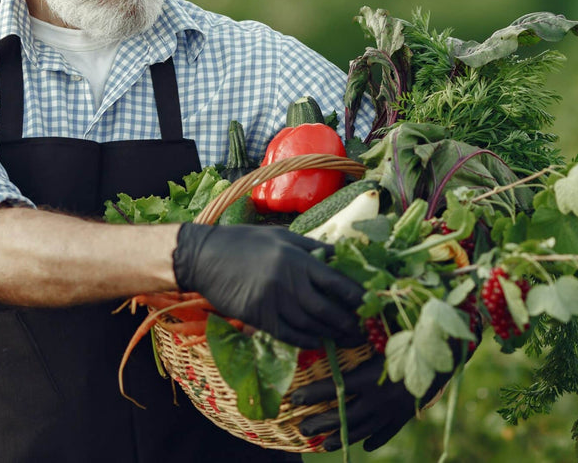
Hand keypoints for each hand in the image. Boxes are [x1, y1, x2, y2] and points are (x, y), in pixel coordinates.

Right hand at [172, 224, 365, 348]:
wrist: (205, 256)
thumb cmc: (246, 242)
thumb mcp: (282, 236)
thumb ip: (312, 247)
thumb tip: (341, 255)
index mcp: (297, 258)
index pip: (336, 281)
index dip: (357, 296)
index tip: (372, 305)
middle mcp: (288, 281)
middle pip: (327, 309)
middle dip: (348, 323)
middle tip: (363, 331)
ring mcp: (272, 301)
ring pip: (310, 324)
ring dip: (331, 334)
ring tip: (346, 339)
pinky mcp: (257, 316)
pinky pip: (288, 334)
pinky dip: (306, 340)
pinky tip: (318, 341)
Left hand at [291, 345, 470, 451]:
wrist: (449, 353)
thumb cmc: (415, 334)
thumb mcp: (385, 334)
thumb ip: (360, 335)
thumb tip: (335, 327)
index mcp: (370, 378)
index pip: (334, 389)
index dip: (313, 394)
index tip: (294, 398)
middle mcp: (379, 400)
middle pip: (344, 416)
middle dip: (321, 423)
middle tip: (302, 428)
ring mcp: (393, 411)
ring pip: (363, 429)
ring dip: (342, 437)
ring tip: (324, 444)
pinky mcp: (407, 414)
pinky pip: (389, 431)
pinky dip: (376, 438)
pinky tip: (366, 445)